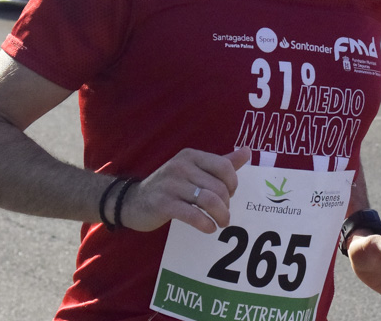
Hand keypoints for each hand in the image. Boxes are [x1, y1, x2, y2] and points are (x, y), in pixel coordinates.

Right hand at [120, 147, 251, 232]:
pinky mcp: (163, 204)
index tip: (230, 194)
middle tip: (224, 213)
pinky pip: (192, 214)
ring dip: (220, 215)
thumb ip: (221, 162)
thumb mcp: (194, 169)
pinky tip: (209, 228)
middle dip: (226, 203)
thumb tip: (248, 151)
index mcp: (191, 156)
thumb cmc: (170, 185)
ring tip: (222, 223)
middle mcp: (181, 166)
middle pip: (218, 186)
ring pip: (208, 200)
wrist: (133, 201)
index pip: (224, 166)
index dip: (233, 183)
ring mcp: (171, 185)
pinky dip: (206, 223)